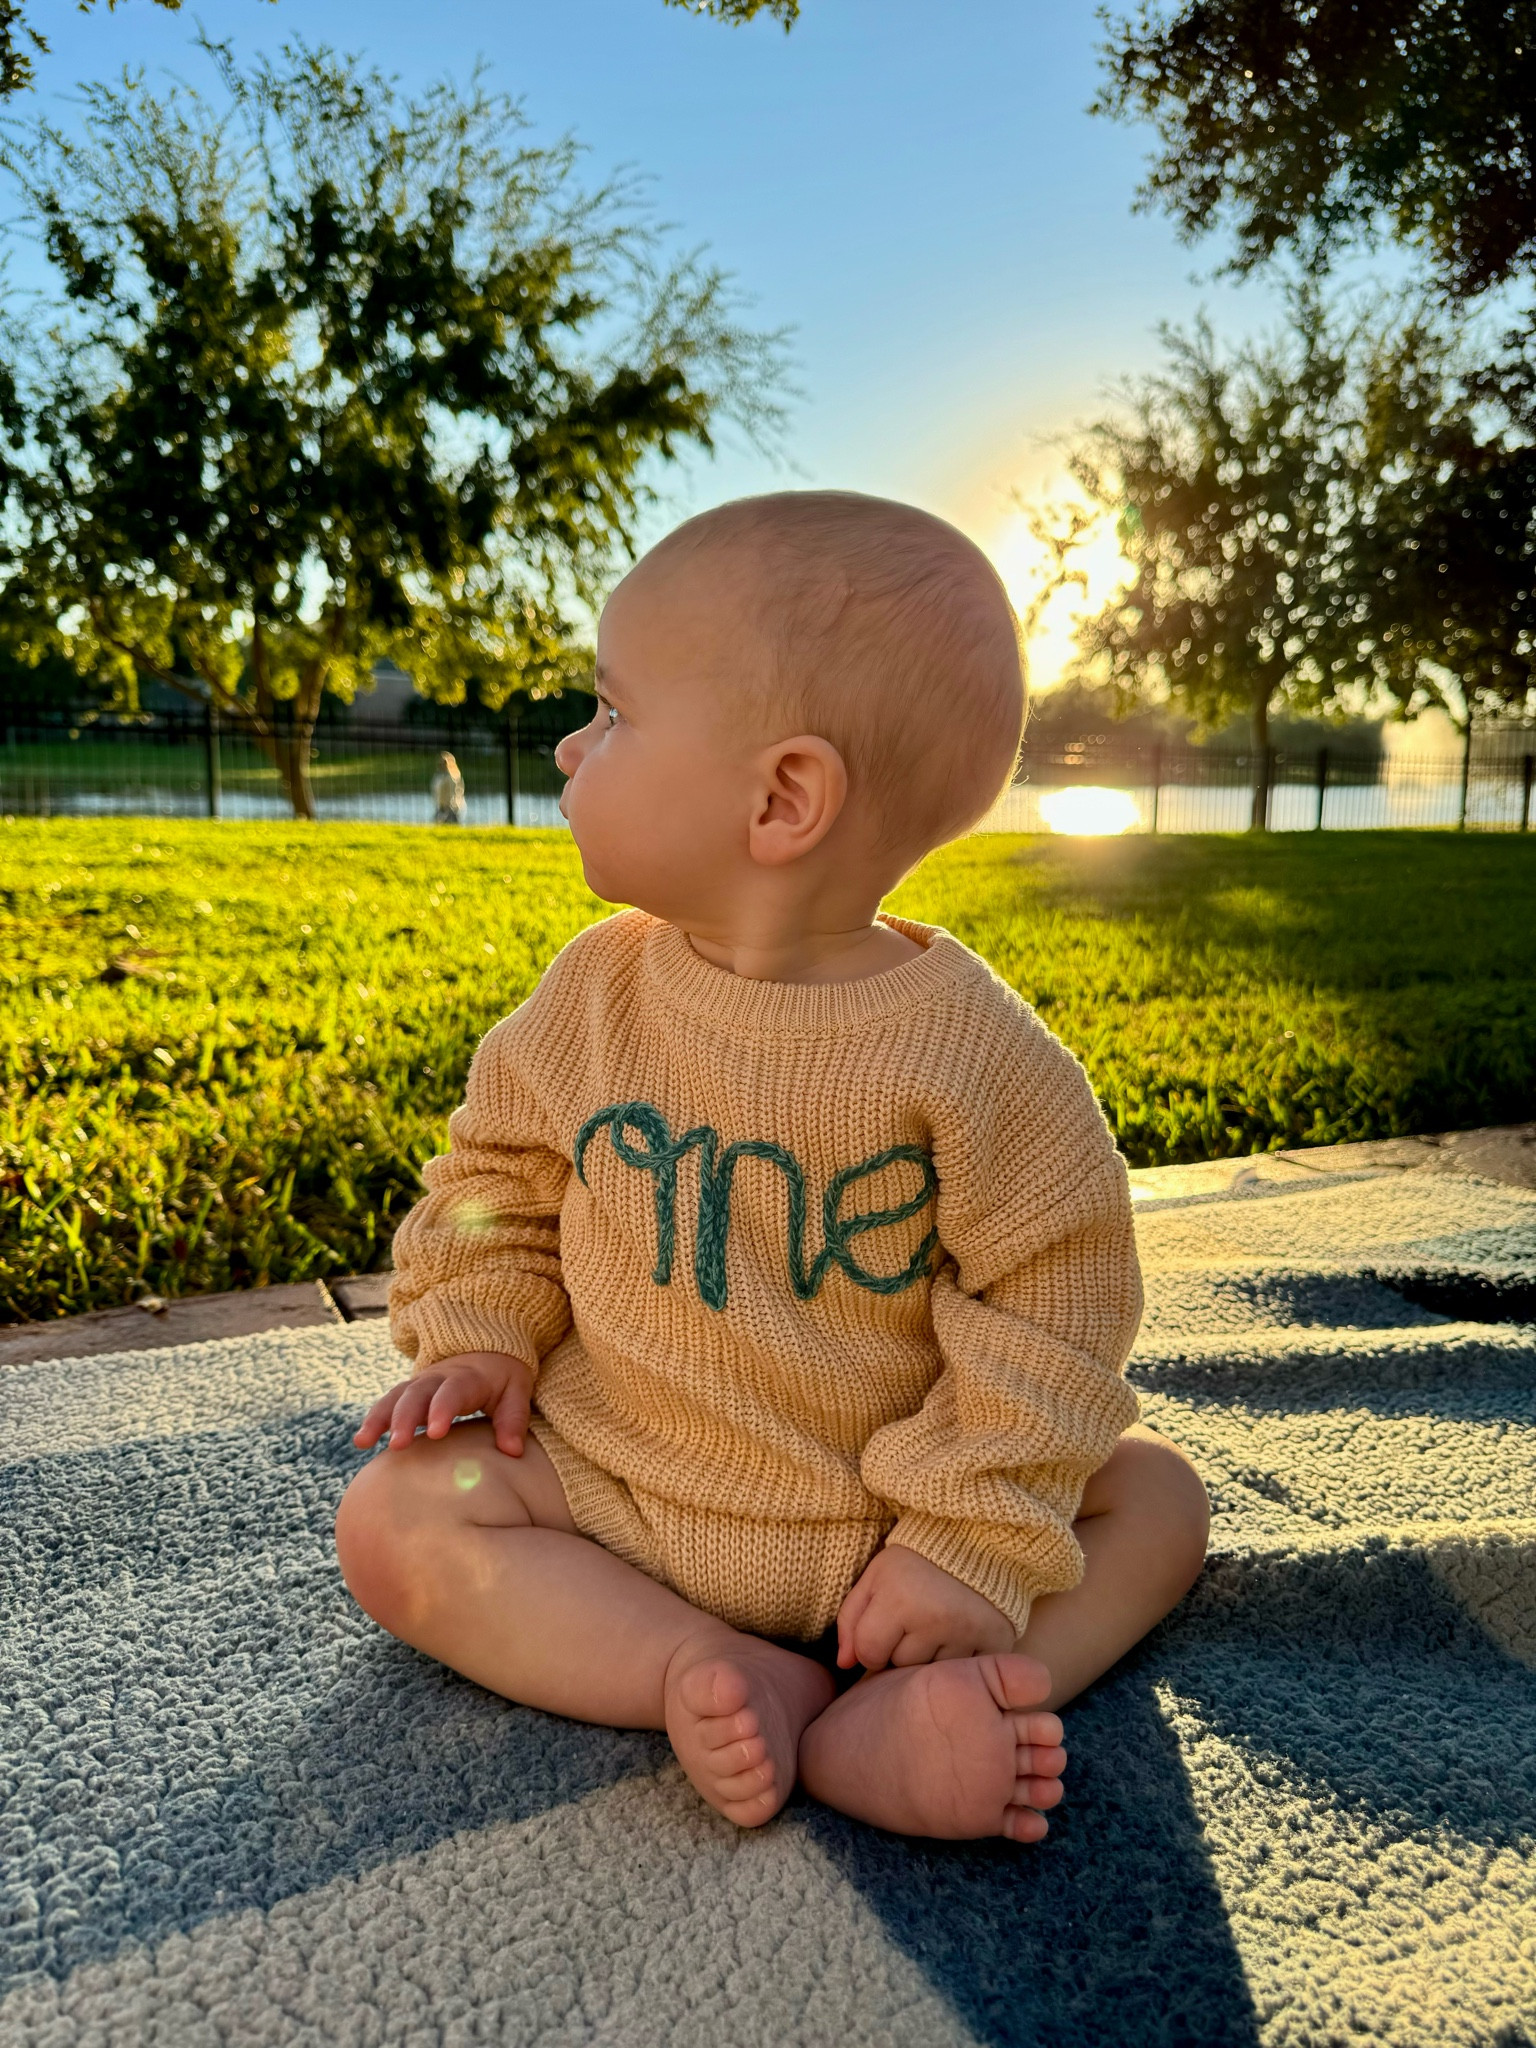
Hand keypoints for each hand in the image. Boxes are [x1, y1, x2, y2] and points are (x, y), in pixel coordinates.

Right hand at [353, 1351, 532, 1457]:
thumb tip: (512, 1452)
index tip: (435, 1433)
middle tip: (397, 1445)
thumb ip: (513, 1419)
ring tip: (363, 1441)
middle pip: (417, 1394)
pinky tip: (361, 1441)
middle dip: (405, 1418)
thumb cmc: (503, 1377)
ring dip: (379, 1418)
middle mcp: (438, 1377)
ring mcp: (420, 1384)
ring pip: (396, 1396)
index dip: (442, 1410)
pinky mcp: (409, 1393)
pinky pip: (388, 1403)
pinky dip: (374, 1419)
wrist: (486, 1350)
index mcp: (467, 1377)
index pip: (453, 1392)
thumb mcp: (516, 1391)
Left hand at [835, 1544, 1015, 1671]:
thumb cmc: (917, 1561)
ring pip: (932, 1672)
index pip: (870, 1654)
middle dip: (903, 1650)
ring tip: (939, 1626)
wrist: (976, 1541)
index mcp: (899, 1598)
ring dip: (931, 1656)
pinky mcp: (994, 1642)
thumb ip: (851, 1618)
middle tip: (917, 1620)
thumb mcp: (876, 1577)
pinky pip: (964, 1672)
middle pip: (901, 1666)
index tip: (885, 1628)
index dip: (872, 1645)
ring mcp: (967, 1633)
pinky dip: (960, 1660)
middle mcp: (935, 1618)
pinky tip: (960, 1636)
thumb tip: (843, 1664)